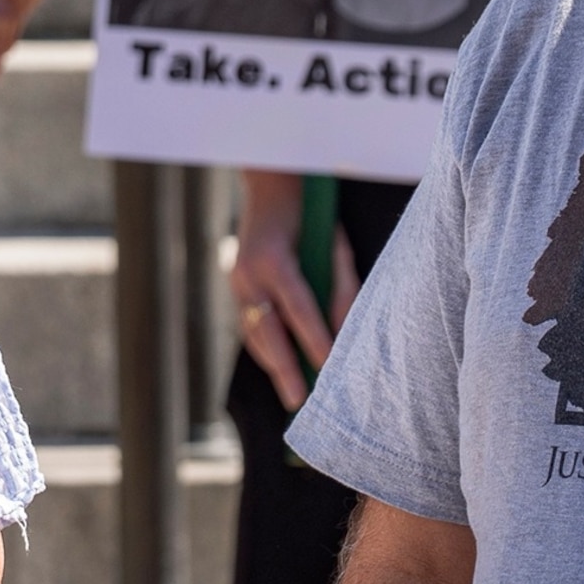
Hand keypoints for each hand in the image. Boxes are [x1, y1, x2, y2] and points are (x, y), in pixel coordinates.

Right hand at [229, 170, 363, 411]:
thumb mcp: (331, 240)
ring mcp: (236, 279)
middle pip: (268, 330)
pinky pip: (249, 323)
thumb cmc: (310, 210)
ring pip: (254, 331)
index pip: (298, 308)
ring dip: (273, 363)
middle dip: (285, 368)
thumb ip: (340, 280)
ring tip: (292, 392)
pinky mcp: (234, 283)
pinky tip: (279, 364)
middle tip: (300, 400)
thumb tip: (349, 324)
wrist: (269, 183)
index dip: (315, 339)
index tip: (330, 367)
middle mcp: (247, 272)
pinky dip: (265, 346)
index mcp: (273, 259)